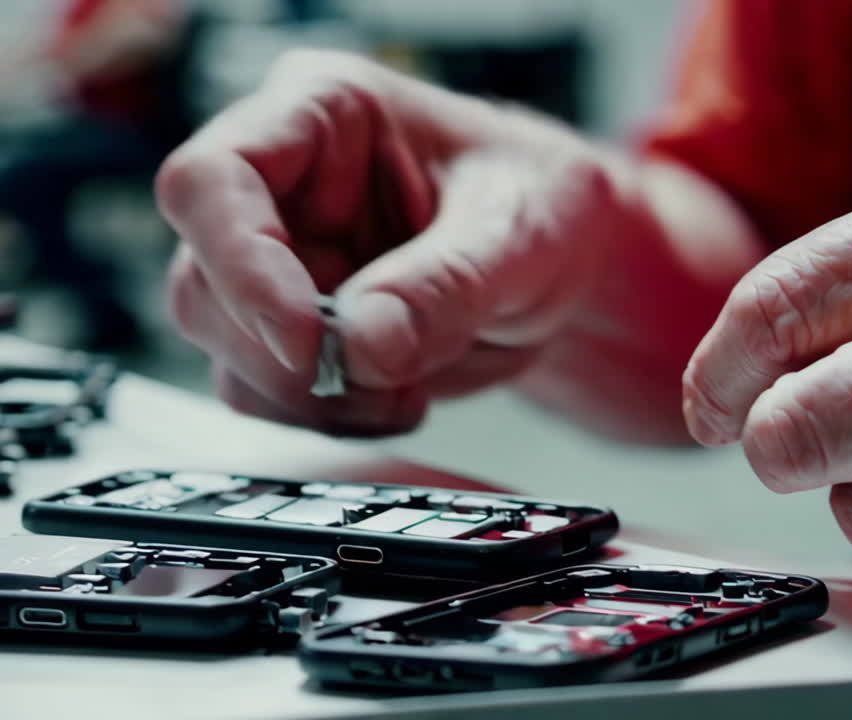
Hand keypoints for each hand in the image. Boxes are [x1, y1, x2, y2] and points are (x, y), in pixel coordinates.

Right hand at [158, 50, 615, 434]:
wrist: (565, 263)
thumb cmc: (540, 203)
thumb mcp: (518, 232)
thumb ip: (445, 286)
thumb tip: (364, 345)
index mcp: (322, 113)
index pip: (214, 180)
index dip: (242, 265)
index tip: (308, 339)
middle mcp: (282, 187)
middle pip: (205, 281)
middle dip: (288, 353)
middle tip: (376, 379)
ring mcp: (281, 264)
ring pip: (228, 349)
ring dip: (308, 397)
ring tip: (404, 392)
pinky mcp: (296, 330)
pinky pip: (269, 394)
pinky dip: (327, 418)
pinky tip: (396, 400)